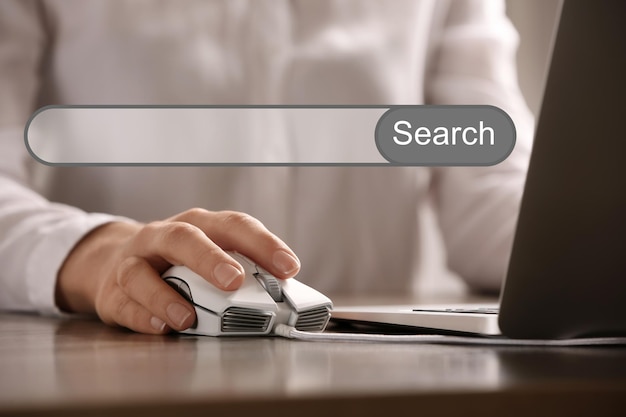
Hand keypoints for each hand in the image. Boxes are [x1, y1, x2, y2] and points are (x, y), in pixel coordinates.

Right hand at [55, 208, 299, 333]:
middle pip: (184, 239)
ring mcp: (134, 262)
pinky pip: (124, 303)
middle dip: (210, 259)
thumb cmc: (176, 261)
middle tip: (234, 281)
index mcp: (199, 225)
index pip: (233, 225)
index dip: (262, 243)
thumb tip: (284, 297)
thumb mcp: (208, 255)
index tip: (289, 267)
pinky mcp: (112, 292)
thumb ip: (241, 271)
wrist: (112, 261)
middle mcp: (163, 236)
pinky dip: (142, 317)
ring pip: (142, 273)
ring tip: (189, 318)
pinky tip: (162, 328)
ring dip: (167, 296)